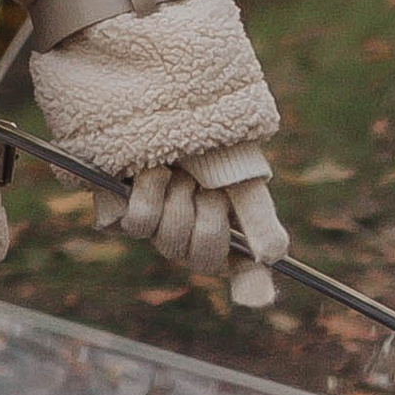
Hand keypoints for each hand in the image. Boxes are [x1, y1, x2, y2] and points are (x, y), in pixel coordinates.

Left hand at [95, 144, 288, 305]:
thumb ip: (258, 215)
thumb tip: (276, 258)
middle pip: (205, 260)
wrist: (162, 100)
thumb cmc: (204, 135)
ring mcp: (153, 225)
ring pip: (170, 241)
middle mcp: (188, 232)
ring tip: (174, 166)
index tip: (250, 294)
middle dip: (208, 214)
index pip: (244, 272)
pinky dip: (147, 189)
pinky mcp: (118, 211)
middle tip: (203, 182)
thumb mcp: (237, 170)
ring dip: (177, 197)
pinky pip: (135, 223)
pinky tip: (146, 168)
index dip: (249, 284)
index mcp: (223, 225)